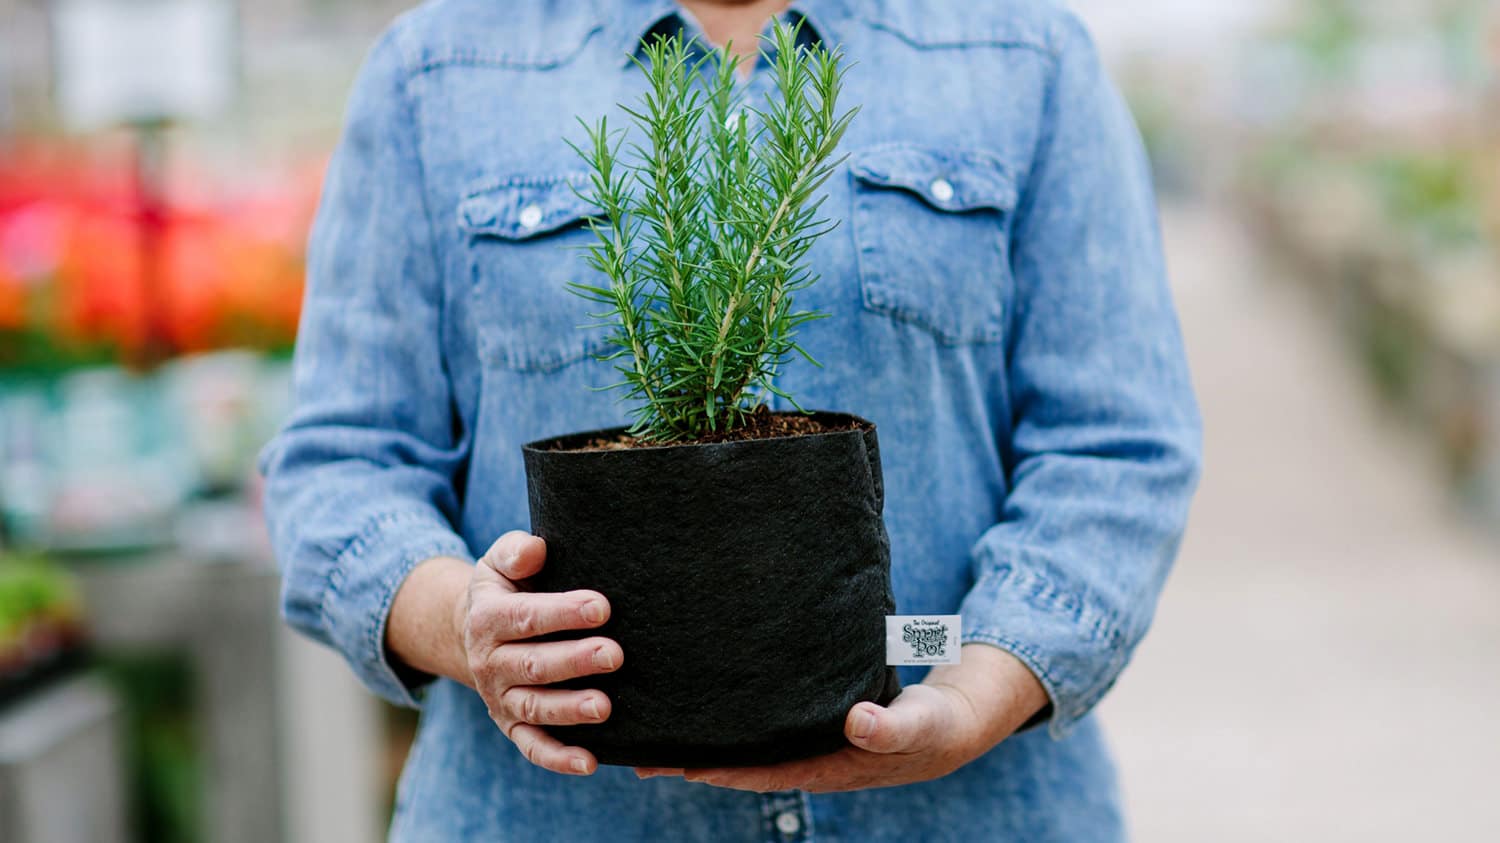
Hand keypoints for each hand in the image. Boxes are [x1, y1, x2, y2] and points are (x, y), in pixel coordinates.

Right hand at [458, 531, 623, 775]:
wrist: (477, 631)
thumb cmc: (506, 589)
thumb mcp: (499, 561)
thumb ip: (515, 551)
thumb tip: (535, 550)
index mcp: (488, 619)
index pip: (525, 617)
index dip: (562, 613)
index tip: (602, 607)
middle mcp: (490, 663)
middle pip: (533, 665)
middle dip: (574, 661)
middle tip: (615, 654)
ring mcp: (500, 699)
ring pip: (534, 707)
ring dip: (569, 710)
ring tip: (605, 707)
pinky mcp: (512, 726)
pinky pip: (532, 746)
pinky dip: (558, 758)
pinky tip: (591, 763)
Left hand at [636, 644, 1046, 792]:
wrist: (948, 726)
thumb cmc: (934, 724)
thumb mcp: (920, 723)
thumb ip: (891, 725)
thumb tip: (855, 722)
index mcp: (828, 766)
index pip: (762, 771)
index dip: (719, 768)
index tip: (676, 763)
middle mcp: (807, 761)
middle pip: (739, 764)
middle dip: (691, 760)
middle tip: (638, 751)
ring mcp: (805, 747)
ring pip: (744, 747)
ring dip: (702, 741)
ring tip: (654, 729)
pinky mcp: (806, 725)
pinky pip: (759, 729)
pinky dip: (728, 722)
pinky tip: (702, 706)